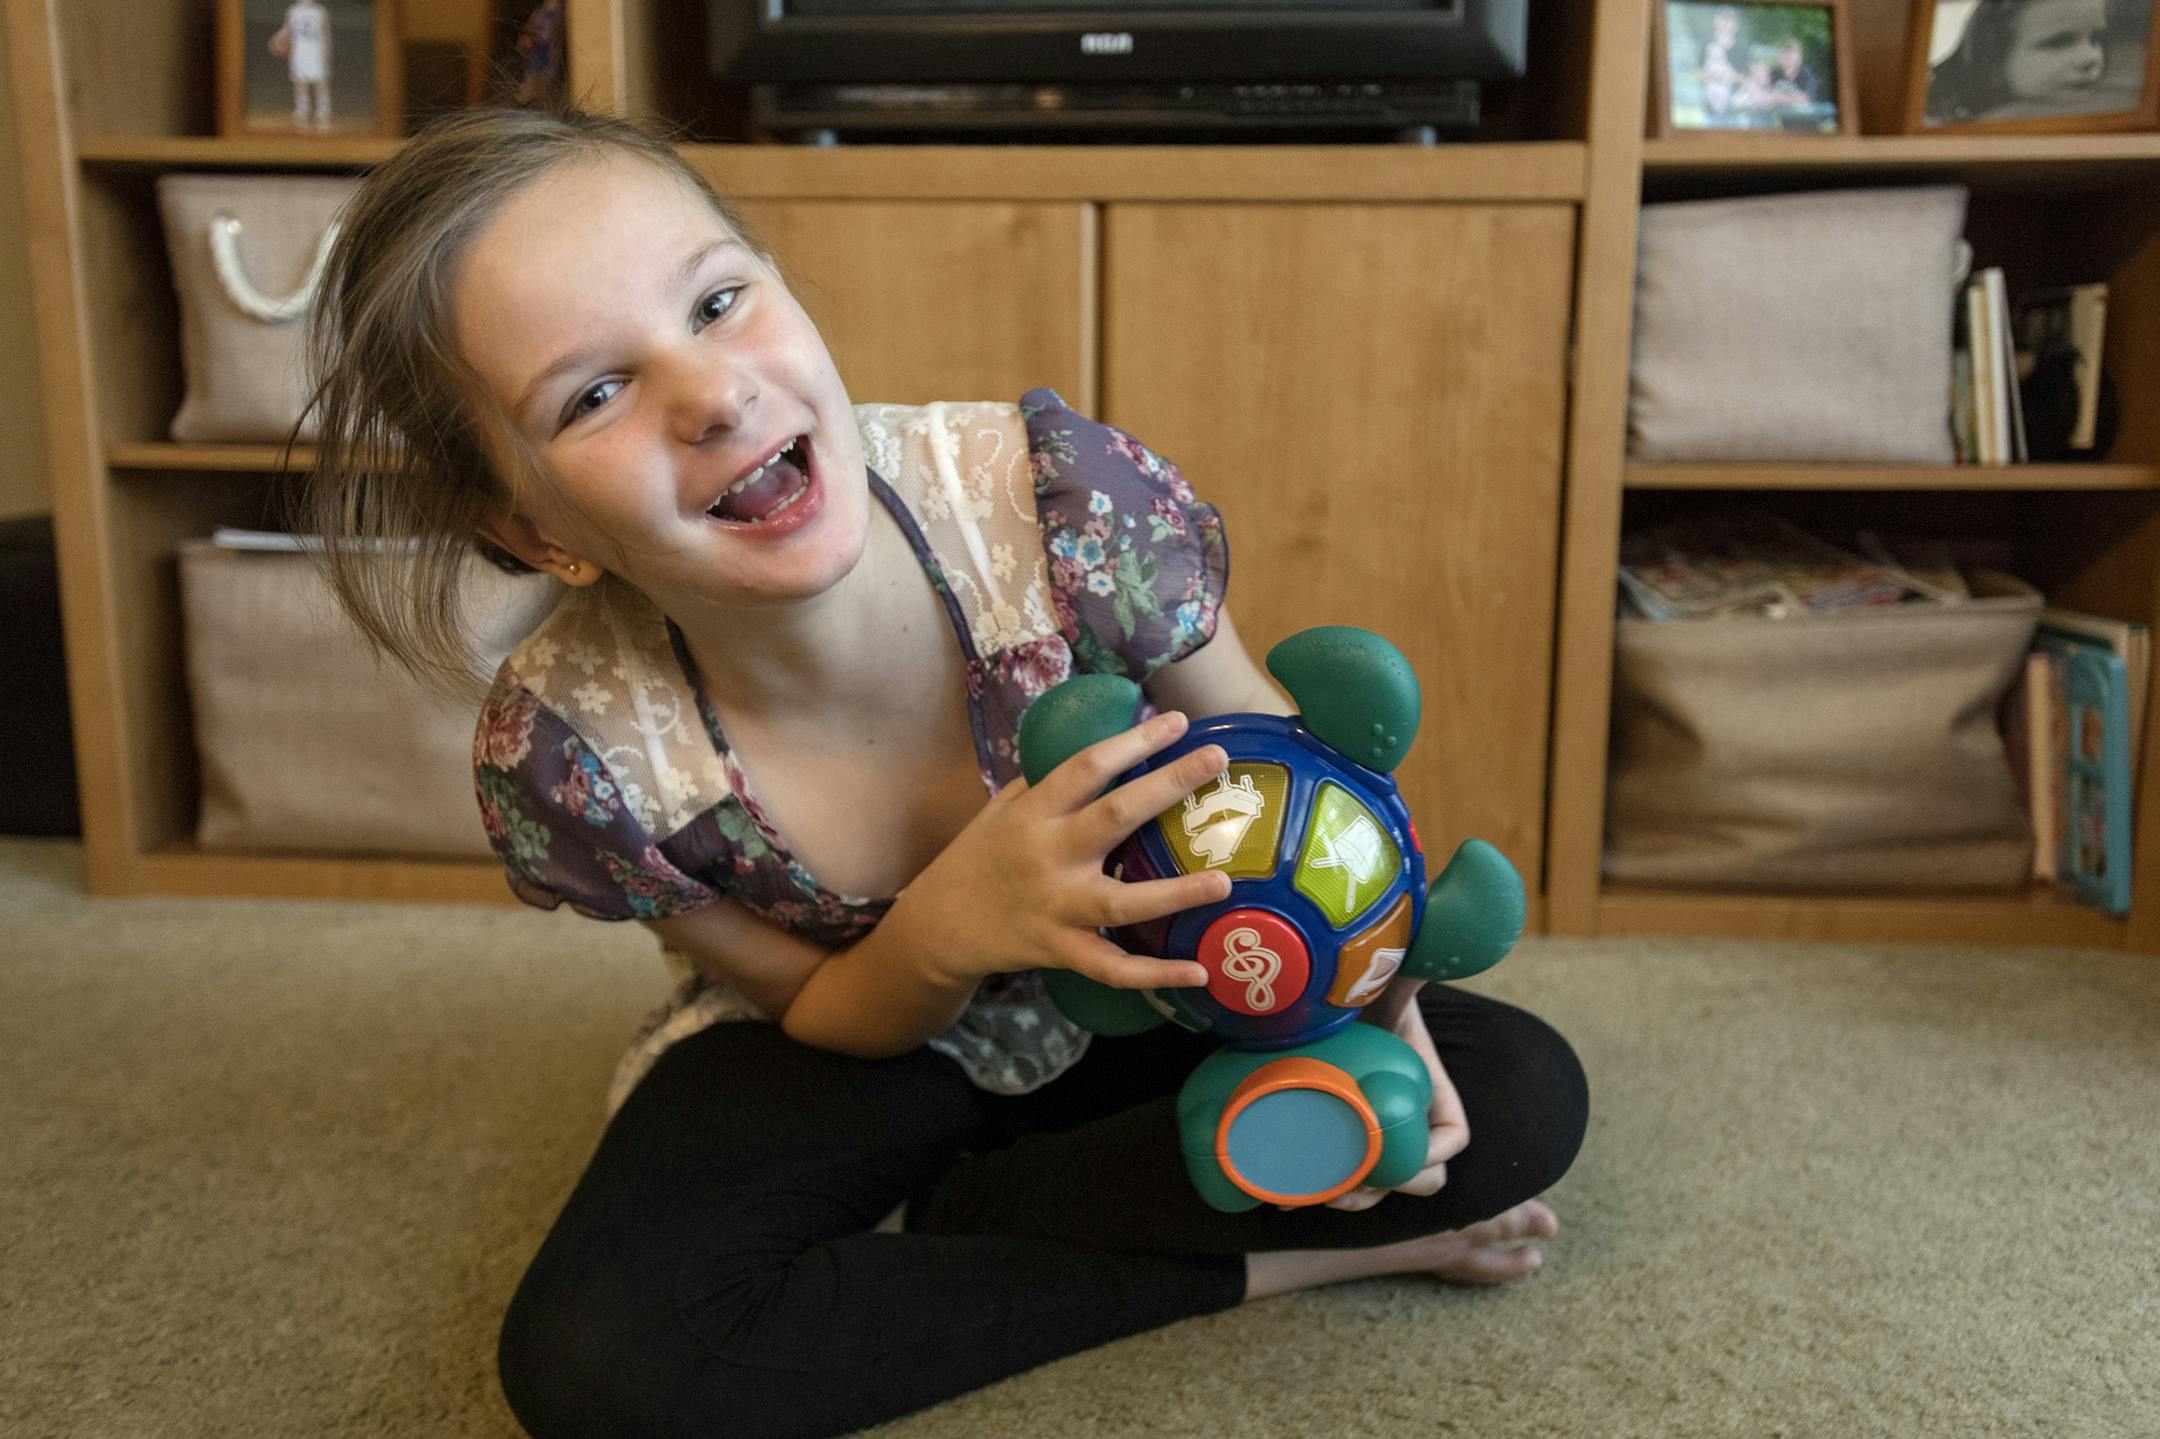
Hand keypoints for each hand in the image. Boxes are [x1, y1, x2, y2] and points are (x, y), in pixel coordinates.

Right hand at [896, 709, 1230, 991]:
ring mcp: (1056, 908)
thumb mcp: (1004, 808)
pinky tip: (1200, 970)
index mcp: (1035, 813)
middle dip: (1168, 785)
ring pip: (1123, 903)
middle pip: (1115, 817)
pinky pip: (1113, 967)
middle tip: (1217, 759)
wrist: (940, 925)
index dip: (1132, 741)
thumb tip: (1112, 750)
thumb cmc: (981, 856)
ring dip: (1176, 892)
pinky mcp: (1061, 951)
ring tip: (1226, 880)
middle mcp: (1048, 856)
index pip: (1087, 767)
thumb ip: (1052, 784)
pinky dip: (1156, 974)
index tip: (1176, 720)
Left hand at [1327, 981, 1468, 1210]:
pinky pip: (1336, 1179)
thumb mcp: (1382, 985)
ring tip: (1311, 1195)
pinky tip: (1280, 1195)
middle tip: (1346, 1186)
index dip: (1433, 1155)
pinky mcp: (1331, 1137)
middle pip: (1415, 1176)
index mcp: (1427, 1087)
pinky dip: (1315, 1194)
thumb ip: (1403, 976)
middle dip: (1385, 1188)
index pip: (1452, 1136)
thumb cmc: (1355, 986)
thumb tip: (1412, 964)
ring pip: (1374, 1187)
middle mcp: (1402, 1116)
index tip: (1395, 1157)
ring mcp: (1367, 1131)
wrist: (1311, 993)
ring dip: (1350, 1200)